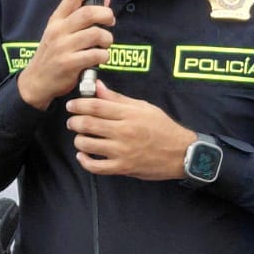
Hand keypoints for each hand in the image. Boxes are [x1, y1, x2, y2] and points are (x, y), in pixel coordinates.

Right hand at [15, 0, 113, 108]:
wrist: (36, 81)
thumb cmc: (53, 54)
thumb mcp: (62, 31)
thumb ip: (82, 15)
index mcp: (56, 20)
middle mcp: (58, 30)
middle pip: (89, 13)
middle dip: (107, 15)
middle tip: (110, 22)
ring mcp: (62, 47)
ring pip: (96, 34)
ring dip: (108, 39)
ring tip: (105, 44)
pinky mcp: (69, 64)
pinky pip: (96, 54)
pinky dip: (104, 56)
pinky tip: (100, 58)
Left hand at [64, 83, 194, 179]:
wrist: (182, 152)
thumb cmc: (162, 127)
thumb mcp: (143, 107)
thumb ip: (117, 98)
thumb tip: (97, 86)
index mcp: (129, 114)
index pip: (96, 106)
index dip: (78, 104)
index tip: (71, 105)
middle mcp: (124, 132)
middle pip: (88, 124)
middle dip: (74, 122)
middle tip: (72, 121)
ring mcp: (123, 151)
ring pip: (87, 144)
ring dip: (78, 140)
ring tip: (81, 137)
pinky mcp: (123, 167)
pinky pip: (96, 167)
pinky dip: (85, 161)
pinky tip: (83, 155)